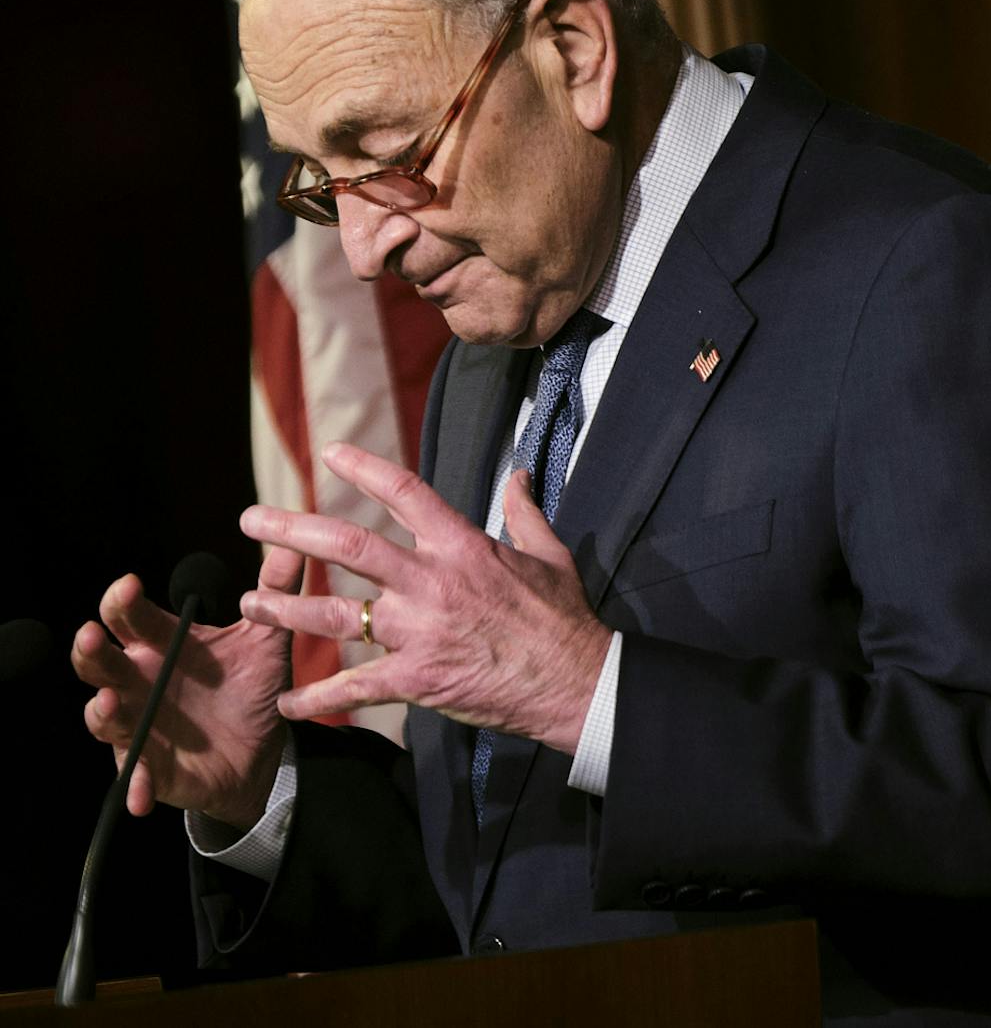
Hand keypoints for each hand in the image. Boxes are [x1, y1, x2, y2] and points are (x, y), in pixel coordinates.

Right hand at [72, 546, 302, 827]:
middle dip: (91, 649)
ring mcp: (137, 725)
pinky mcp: (148, 768)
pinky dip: (134, 784)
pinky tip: (140, 792)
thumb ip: (275, 593)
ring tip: (109, 703)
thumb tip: (294, 542)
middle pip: (100, 662)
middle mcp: (138, 682)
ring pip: (104, 717)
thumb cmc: (251, 687)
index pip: (131, 617)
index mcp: (162, 645)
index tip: (131, 582)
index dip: (124, 600)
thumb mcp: (267, 640)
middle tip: (92, 634)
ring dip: (102, 712)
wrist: (265, 750)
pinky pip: (134, 777)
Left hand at [238, 442, 612, 753]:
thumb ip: (525, 512)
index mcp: (463, 546)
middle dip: (293, 530)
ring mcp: (421, 632)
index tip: (330, 454)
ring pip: (338, 616)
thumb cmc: (563, 617)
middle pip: (350, 546)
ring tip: (249, 604)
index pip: (405, 494)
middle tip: (252, 520)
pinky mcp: (417, 680)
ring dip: (287, 609)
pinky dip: (317, 696)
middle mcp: (433, 582)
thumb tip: (518, 476)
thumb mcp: (550, 553)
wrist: (575, 680)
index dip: (364, 469)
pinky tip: (286, 701)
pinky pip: (356, 687)